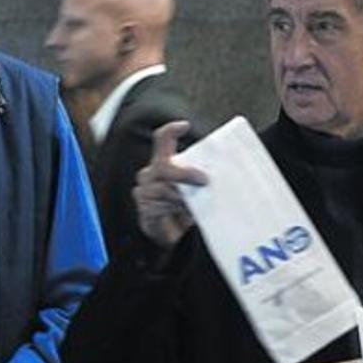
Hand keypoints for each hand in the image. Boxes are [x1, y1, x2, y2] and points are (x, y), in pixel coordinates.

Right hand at [133, 120, 208, 249]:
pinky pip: (159, 206)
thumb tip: (218, 174)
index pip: (162, 139)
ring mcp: (144, 191)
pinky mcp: (144, 209)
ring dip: (183, 197)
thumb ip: (200, 178)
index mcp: (162, 162)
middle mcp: (149, 174)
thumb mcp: (195, 188)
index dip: (170, 130)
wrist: (172, 235)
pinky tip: (182, 213)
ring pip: (164, 189)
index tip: (185, 126)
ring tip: (193, 205)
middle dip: (185, 173)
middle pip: (164, 166)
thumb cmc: (185, 207)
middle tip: (204, 180)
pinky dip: (175, 210)